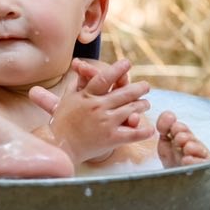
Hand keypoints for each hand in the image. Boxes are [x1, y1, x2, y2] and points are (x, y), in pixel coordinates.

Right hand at [29, 58, 154, 164]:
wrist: (59, 146)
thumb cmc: (62, 122)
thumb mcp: (67, 99)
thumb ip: (77, 83)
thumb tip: (81, 66)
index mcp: (87, 96)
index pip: (105, 78)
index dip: (117, 69)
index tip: (127, 63)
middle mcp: (98, 106)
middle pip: (125, 93)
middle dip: (139, 88)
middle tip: (145, 86)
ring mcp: (106, 122)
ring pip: (132, 109)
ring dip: (142, 105)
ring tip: (145, 104)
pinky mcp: (111, 138)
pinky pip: (132, 133)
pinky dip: (143, 132)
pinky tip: (150, 130)